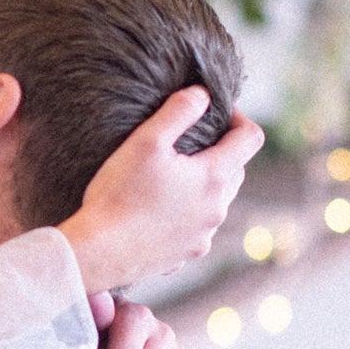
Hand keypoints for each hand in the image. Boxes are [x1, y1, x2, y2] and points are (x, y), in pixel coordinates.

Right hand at [59, 97, 265, 292]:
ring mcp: (204, 235)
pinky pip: (197, 227)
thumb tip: (203, 94)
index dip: (239, 118)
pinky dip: (187, 214)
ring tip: (169, 179)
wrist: (99, 252)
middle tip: (187, 144)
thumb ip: (178, 112)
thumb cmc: (119, 194)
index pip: (250, 139)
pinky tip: (158, 211)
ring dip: (204, 185)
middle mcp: (217, 209)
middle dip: (220, 152)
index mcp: (213, 177)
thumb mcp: (145, 141)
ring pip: (217, 201)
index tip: (216, 112)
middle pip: (235, 171)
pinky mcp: (187, 254)